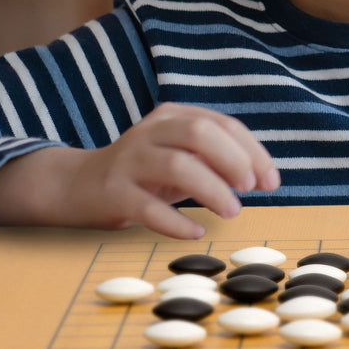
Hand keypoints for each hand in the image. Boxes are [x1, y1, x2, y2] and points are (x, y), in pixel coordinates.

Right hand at [0, 103, 279, 238]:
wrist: (78, 185)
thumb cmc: (146, 172)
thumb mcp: (181, 156)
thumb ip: (216, 159)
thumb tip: (263, 176)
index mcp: (172, 116)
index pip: (222, 124)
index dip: (252, 151)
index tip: (270, 181)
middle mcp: (150, 132)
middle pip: (198, 133)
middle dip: (233, 159)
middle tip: (249, 188)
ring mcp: (129, 161)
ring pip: (176, 166)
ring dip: (211, 189)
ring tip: (231, 211)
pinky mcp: (113, 193)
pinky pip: (147, 208)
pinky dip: (176, 222)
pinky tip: (196, 232)